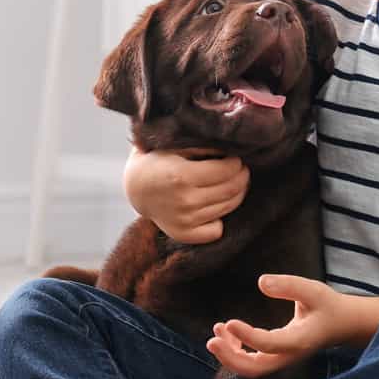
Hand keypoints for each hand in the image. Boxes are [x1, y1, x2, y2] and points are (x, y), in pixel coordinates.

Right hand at [123, 145, 247, 243]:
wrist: (136, 188)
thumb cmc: (158, 160)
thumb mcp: (177, 144)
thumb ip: (204, 146)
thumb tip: (232, 148)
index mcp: (181, 176)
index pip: (228, 170)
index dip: (237, 162)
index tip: (235, 158)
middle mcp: (184, 201)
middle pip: (232, 189)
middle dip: (242, 176)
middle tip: (240, 169)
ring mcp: (184, 221)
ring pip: (228, 207)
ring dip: (237, 193)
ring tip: (231, 182)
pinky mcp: (183, 234)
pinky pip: (216, 231)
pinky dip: (220, 218)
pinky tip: (214, 204)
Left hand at [207, 275, 350, 377]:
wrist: (342, 324)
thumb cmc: (328, 306)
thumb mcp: (313, 290)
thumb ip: (289, 285)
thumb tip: (260, 282)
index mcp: (299, 341)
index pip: (269, 344)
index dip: (247, 337)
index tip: (230, 322)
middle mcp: (289, 355)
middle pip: (255, 369)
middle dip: (230, 358)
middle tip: (212, 340)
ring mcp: (282, 358)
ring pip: (251, 368)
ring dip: (229, 355)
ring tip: (216, 331)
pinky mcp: (276, 355)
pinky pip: (252, 360)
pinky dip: (235, 350)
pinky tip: (226, 329)